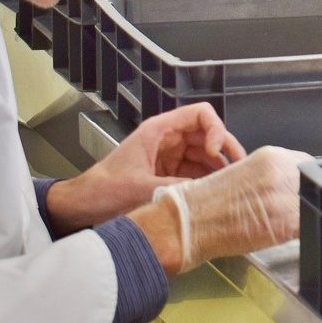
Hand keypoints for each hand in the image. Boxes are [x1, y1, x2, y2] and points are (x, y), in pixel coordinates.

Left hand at [47, 103, 244, 232]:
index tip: (216, 152)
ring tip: (233, 186)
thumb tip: (209, 192)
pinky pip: (197, 173)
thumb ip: (177, 187)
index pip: (201, 115)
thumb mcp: (141, 188)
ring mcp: (172, 157)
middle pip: (210, 135)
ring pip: (207, 156)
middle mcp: (170, 140)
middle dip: (226, 151)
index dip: (216, 129)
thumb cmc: (103, 190)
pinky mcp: (171, 175)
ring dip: (220, 169)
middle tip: (240, 172)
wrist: (81, 207)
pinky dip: (209, 182)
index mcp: (160, 131)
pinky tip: (218, 194)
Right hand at [135, 146, 311, 274]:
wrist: (186, 224)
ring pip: (311, 204)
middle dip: (306, 196)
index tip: (301, 188)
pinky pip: (306, 225)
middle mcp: (281, 173)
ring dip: (303, 214)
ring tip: (283, 222)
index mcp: (271, 157)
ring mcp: (284, 198)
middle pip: (313, 184)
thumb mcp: (243, 174)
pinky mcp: (284, 223)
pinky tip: (282, 234)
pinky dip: (300, 231)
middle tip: (291, 208)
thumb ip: (271, 175)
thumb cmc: (206, 202)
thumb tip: (291, 184)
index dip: (305, 179)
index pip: (307, 164)